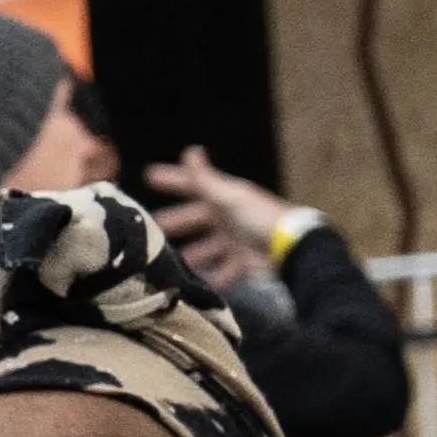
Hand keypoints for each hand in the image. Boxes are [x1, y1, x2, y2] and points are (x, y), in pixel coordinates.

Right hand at [143, 150, 285, 296]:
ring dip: (192, 254)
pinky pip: (224, 271)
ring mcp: (235, 240)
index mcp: (224, 199)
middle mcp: (228, 217)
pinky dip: (215, 278)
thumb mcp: (228, 197)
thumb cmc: (256, 217)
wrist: (288, 246)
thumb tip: (190, 151)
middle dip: (177, 223)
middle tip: (153, 227)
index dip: (173, 181)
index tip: (149, 176)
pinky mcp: (242, 261)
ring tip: (171, 262)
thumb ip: (205, 179)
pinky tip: (198, 285)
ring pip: (207, 247)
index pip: (193, 186)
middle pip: (196, 219)